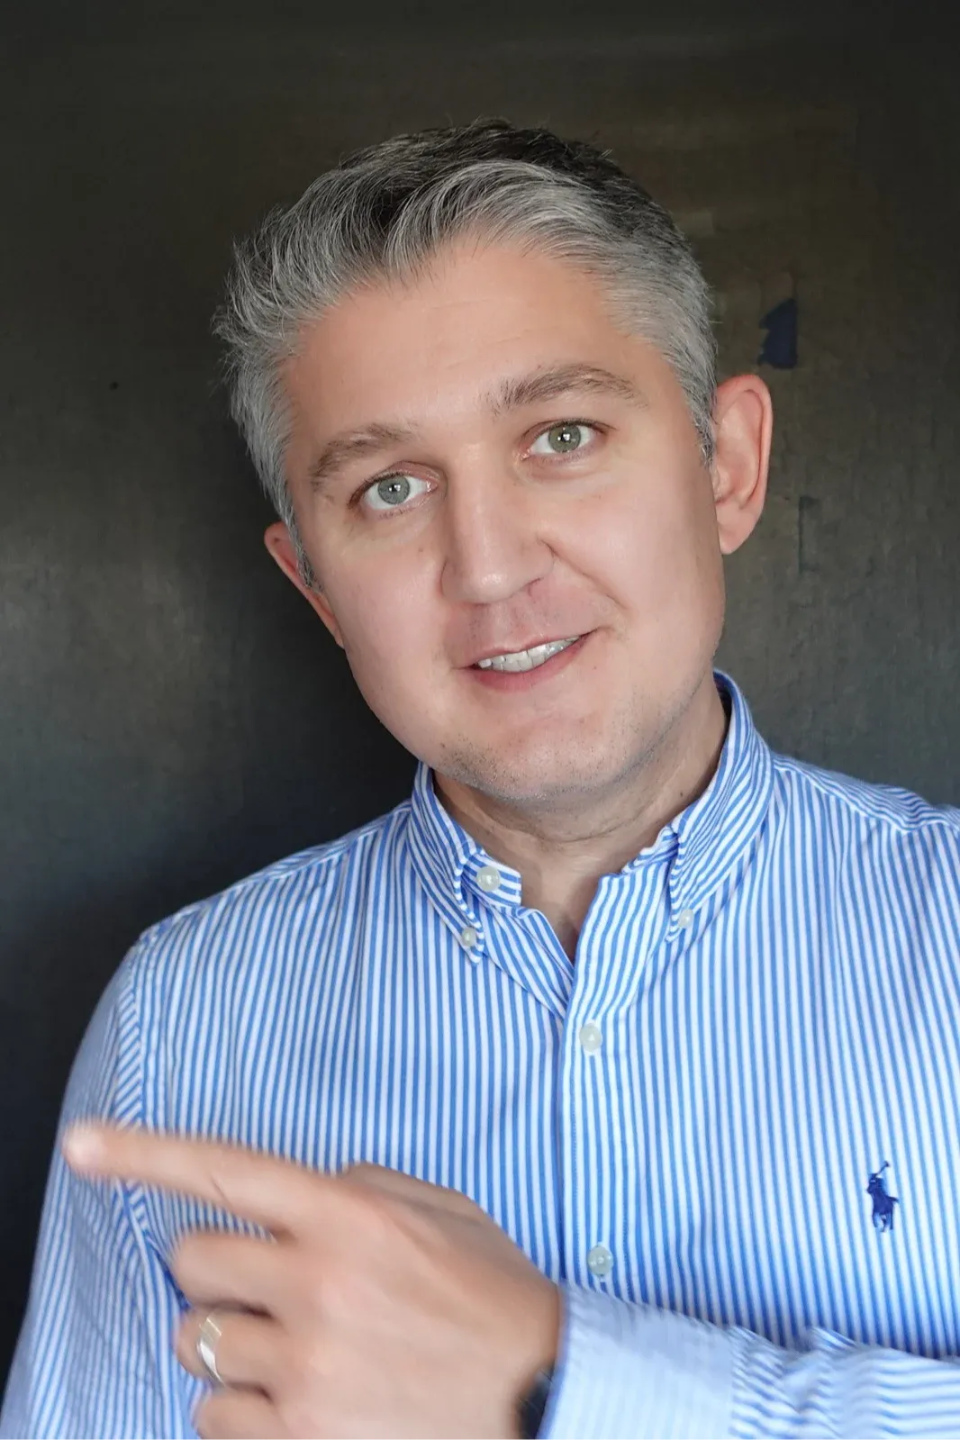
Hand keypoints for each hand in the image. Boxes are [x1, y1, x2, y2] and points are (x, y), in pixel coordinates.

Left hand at [63, 1123, 559, 1439]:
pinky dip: (240, 1406)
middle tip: (267, 1284)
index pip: (225, 1170)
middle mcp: (318, 1284)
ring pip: (195, 1341)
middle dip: (216, 1268)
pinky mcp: (300, 1437)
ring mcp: (305, 1367)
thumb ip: (354, 1188)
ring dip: (231, 1341)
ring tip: (299, 1349)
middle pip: (190, 1261)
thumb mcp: (437, 1211)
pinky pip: (211, 1415)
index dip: (141, 1154)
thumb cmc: (489, 1298)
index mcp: (350, 1215)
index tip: (80, 1145)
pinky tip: (299, 1396)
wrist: (540, 1397)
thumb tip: (291, 1197)